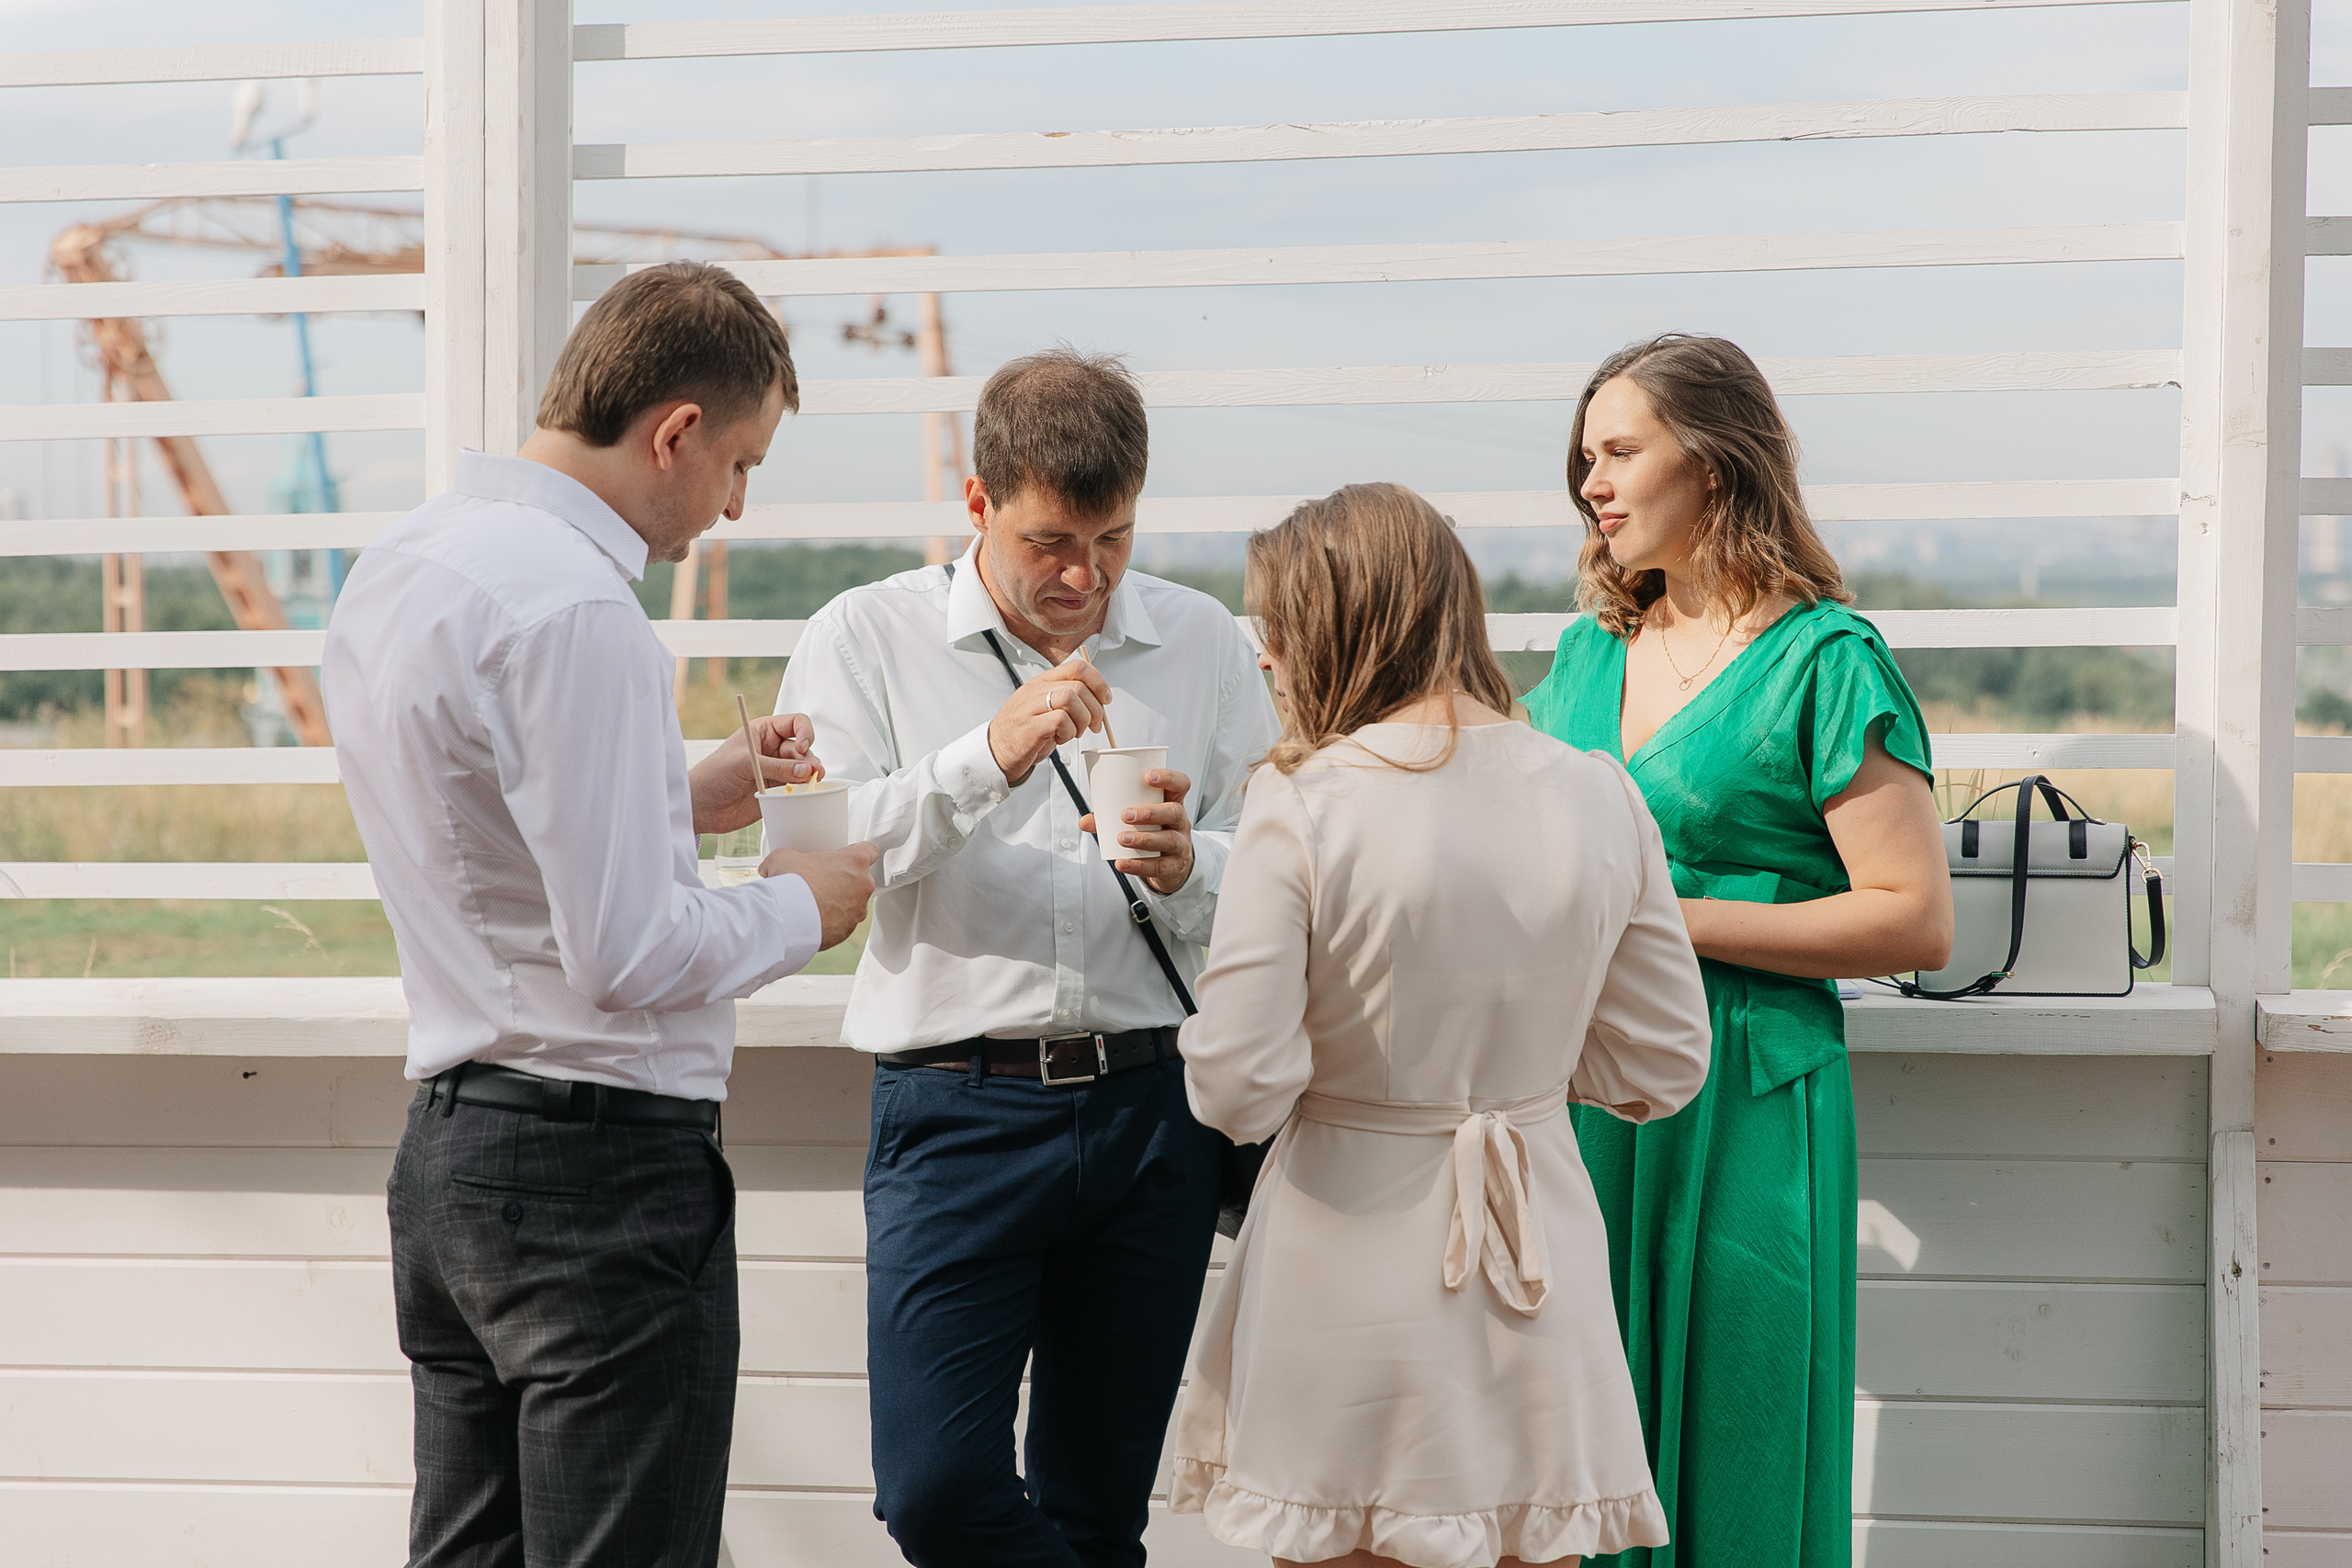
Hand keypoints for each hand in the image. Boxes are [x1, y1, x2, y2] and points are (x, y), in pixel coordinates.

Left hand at [691, 711, 822, 834]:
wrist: (702, 806)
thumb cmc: (714, 776)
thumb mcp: (745, 763)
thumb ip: (777, 767)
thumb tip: (808, 770)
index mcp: (763, 732)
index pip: (795, 723)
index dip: (805, 733)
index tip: (802, 748)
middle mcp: (772, 749)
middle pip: (803, 748)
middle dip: (809, 759)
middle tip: (813, 773)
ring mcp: (776, 770)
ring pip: (804, 768)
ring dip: (811, 775)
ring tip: (811, 783)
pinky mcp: (777, 790)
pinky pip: (798, 787)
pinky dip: (805, 790)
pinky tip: (805, 793)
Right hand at [764, 840, 877, 949]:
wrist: (786, 917)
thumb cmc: (791, 883)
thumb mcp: (783, 858)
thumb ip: (787, 857)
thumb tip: (771, 867)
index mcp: (854, 862)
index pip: (870, 850)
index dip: (858, 852)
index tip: (848, 855)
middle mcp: (862, 886)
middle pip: (860, 880)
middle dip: (843, 881)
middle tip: (821, 881)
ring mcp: (857, 911)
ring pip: (853, 904)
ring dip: (839, 903)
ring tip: (815, 902)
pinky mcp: (847, 931)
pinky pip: (842, 924)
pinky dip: (831, 922)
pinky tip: (813, 918)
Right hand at [987, 655, 1110, 785]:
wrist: (996, 752)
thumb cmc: (1025, 732)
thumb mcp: (1046, 708)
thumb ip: (1068, 699)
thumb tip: (1100, 700)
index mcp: (1042, 682)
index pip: (1077, 667)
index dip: (1098, 682)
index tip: (1105, 699)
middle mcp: (1035, 690)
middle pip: (1078, 685)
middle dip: (1095, 708)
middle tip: (1094, 725)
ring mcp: (1030, 707)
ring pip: (1071, 698)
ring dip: (1082, 719)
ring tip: (1075, 732)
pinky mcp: (1030, 727)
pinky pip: (1061, 720)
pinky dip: (1069, 732)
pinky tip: (1061, 738)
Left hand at [1080, 768, 1194, 894]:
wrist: (1174, 866)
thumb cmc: (1155, 833)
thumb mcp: (1140, 821)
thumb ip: (1111, 818)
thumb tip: (1084, 821)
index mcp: (1172, 803)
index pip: (1180, 784)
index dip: (1168, 777)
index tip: (1147, 776)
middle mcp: (1180, 822)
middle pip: (1174, 812)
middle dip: (1149, 812)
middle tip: (1125, 815)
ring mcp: (1180, 844)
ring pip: (1168, 839)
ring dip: (1143, 839)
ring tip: (1122, 838)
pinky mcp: (1174, 866)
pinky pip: (1159, 866)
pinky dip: (1138, 865)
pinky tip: (1123, 862)